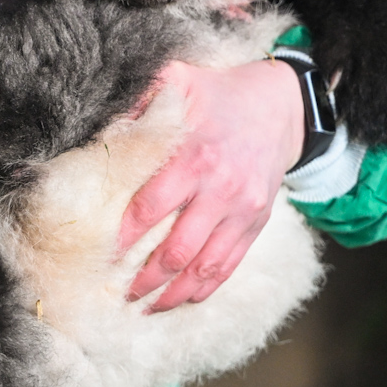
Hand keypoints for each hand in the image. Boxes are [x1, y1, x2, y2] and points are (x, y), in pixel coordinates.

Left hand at [118, 57, 304, 312]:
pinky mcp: (256, 223)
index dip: (124, 236)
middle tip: (119, 292)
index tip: (103, 253)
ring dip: (172, 293)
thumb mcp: (182, 79)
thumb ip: (144, 94)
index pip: (151, 208)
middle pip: (176, 250)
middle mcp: (221, 190)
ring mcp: (242, 211)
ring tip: (146, 306)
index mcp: (196, 157)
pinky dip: (205, 288)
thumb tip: (106, 122)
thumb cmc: (223, 94)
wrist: (283, 107)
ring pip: (203, 267)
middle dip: (144, 278)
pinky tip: (183, 298)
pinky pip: (229, 266)